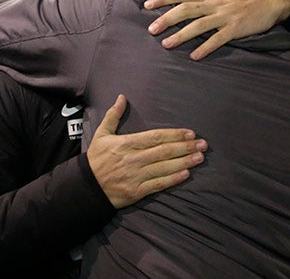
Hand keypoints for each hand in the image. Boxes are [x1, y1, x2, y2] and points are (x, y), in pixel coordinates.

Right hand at [87, 94, 206, 208]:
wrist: (86, 187)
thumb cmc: (96, 159)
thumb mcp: (101, 134)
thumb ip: (113, 115)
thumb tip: (122, 97)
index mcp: (126, 144)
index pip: (155, 137)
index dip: (174, 135)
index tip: (190, 133)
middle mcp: (133, 159)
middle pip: (164, 152)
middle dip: (185, 147)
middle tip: (202, 144)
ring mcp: (136, 176)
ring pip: (164, 168)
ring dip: (184, 162)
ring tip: (199, 157)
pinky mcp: (137, 191)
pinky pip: (158, 184)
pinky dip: (173, 179)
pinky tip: (186, 174)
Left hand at [144, 0, 289, 59]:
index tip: (147, 4)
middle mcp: (215, 3)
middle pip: (186, 9)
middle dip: (166, 19)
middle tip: (151, 29)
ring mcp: (225, 16)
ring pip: (198, 25)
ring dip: (181, 35)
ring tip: (166, 44)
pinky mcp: (236, 28)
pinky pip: (218, 39)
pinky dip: (206, 47)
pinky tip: (194, 56)